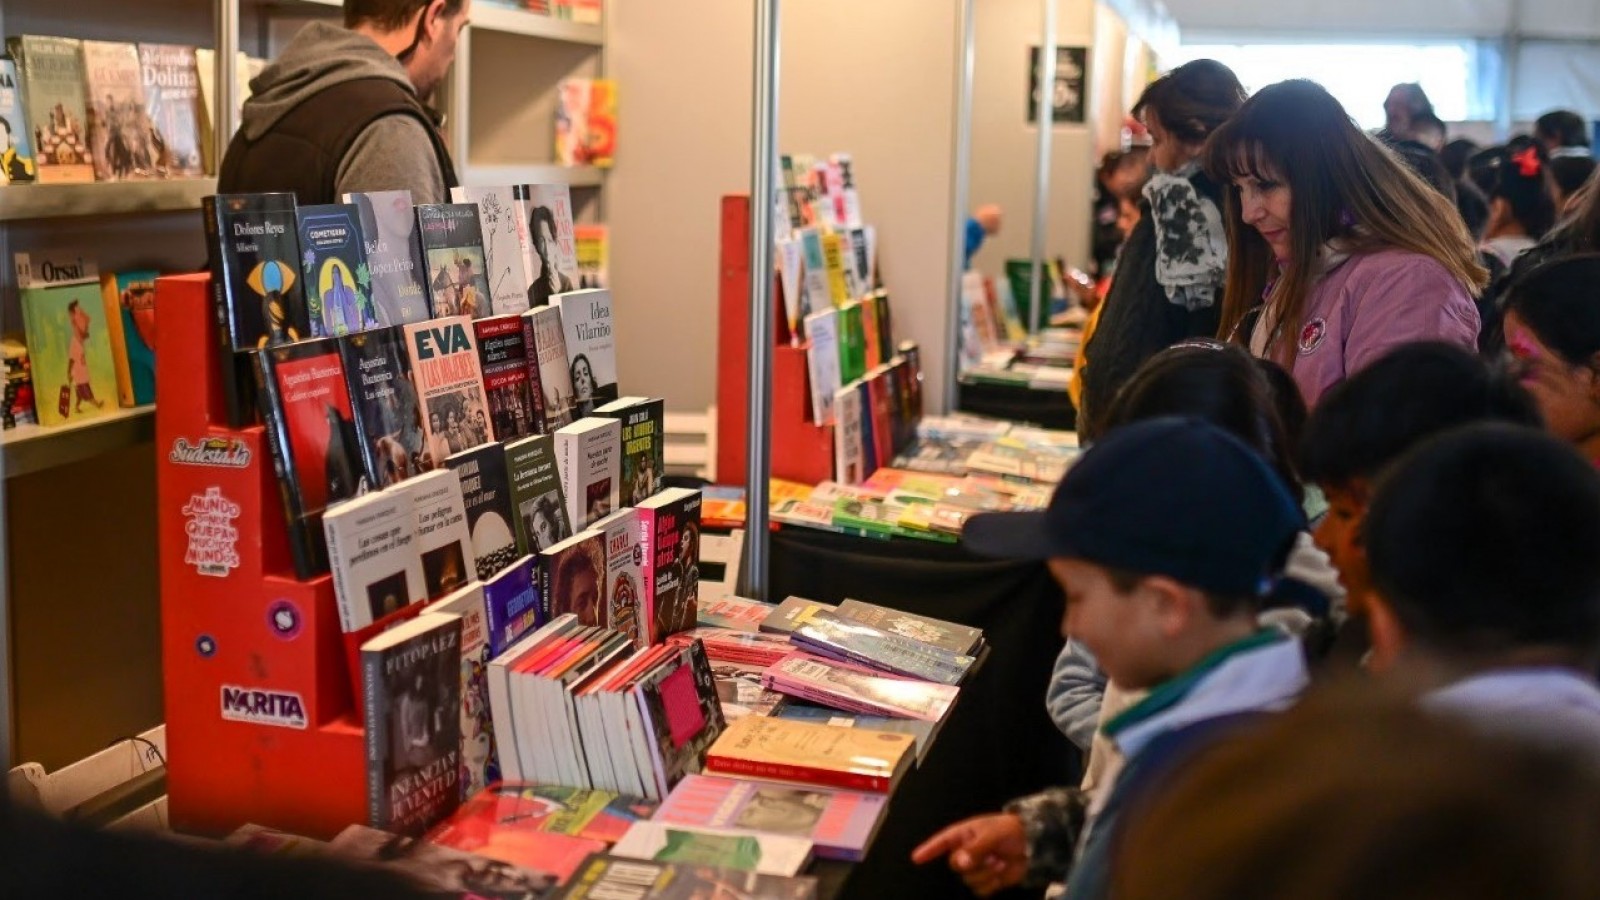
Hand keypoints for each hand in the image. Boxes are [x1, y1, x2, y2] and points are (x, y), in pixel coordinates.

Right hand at [911, 812, 1027, 895]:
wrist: (1032, 845)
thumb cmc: (1011, 831)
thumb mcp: (992, 833)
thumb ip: (975, 847)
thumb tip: (960, 862)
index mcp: (964, 834)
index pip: (941, 842)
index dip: (928, 849)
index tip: (916, 858)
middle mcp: (966, 851)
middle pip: (955, 865)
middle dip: (973, 864)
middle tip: (990, 856)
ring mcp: (976, 867)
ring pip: (968, 880)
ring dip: (986, 874)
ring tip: (999, 862)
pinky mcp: (987, 881)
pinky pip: (980, 890)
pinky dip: (992, 884)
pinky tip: (1001, 873)